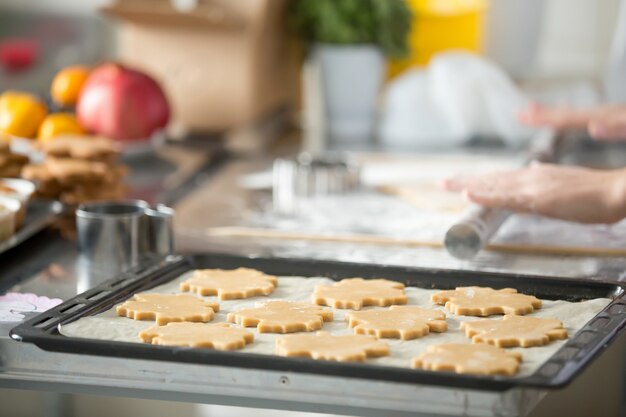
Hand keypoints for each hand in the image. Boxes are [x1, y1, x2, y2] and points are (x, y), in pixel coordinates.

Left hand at [443, 163, 625, 223]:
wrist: (617, 191)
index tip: (460, 182)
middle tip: (441, 182)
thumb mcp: (566, 185)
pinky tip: (468, 194)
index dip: (479, 180)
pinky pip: (505, 197)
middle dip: (465, 181)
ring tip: (445, 184)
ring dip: (467, 184)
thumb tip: (533, 169)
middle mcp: (530, 178)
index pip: (501, 178)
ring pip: (492, 185)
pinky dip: (485, 195)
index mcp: (536, 176)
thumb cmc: (596, 192)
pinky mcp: (537, 198)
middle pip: (491, 179)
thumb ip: (547, 179)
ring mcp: (532, 187)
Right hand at [519, 102, 625, 141]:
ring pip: (571, 114)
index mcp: (600, 117)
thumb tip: (593, 127)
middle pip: (563, 114)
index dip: (542, 119)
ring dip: (550, 113)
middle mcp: (599, 113)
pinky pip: (582, 117)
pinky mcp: (610, 117)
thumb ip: (614, 129)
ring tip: (532, 109)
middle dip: (539, 115)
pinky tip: (563, 116)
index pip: (565, 119)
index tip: (523, 118)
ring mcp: (604, 114)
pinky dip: (567, 116)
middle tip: (517, 114)